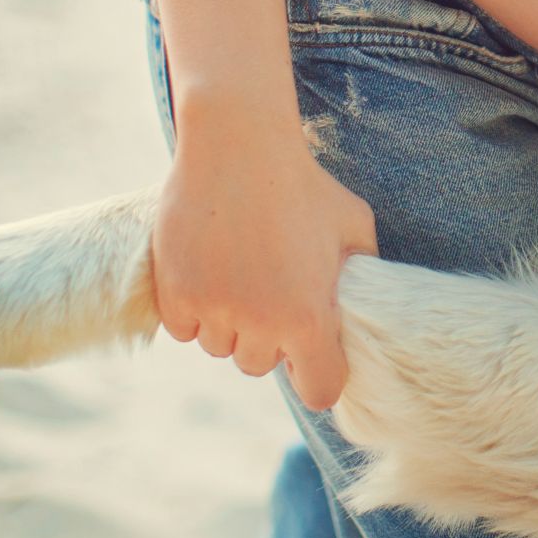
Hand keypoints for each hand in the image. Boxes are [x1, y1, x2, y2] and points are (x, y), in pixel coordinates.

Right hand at [151, 94, 377, 408]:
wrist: (238, 147)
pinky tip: (209, 271)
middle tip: (272, 291)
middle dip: (268, 339)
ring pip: (220, 348)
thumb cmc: (303, 185)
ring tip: (240, 274)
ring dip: (229, 325)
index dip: (318, 376)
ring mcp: (213, 311)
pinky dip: (193, 312)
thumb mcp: (354, 225)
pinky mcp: (175, 295)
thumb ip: (361, 273)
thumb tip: (362, 307)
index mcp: (309, 318)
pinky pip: (184, 330)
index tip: (311, 355)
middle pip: (260, 365)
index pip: (318, 390)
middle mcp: (259, 325)